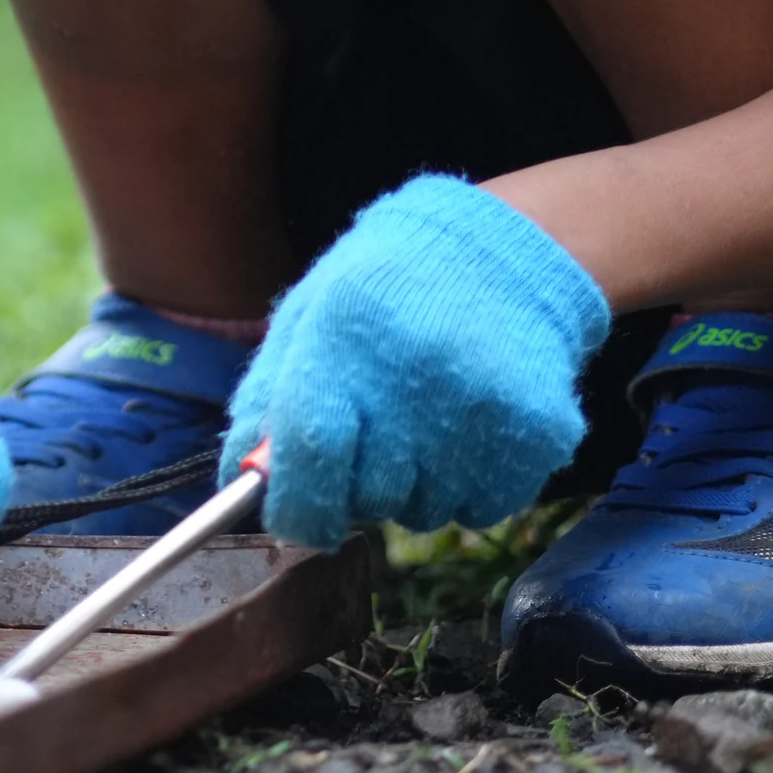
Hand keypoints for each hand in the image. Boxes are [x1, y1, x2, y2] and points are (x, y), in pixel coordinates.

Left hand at [228, 175, 610, 547]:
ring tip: (427, 418)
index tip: (300, 518)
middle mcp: (415, 376)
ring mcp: (482, 408)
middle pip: (371, 497)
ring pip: (427, 511)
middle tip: (377, 435)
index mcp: (345, 336)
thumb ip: (268, 398)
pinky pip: (483, 509)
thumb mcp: (310, 314)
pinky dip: (469, 487)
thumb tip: (235, 482)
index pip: (311, 454)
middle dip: (361, 486)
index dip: (299, 507)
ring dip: (417, 486)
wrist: (504, 253)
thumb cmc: (387, 286)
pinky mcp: (537, 434)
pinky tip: (468, 429)